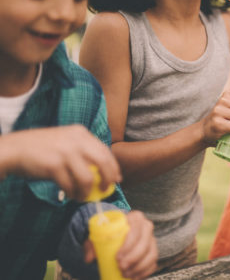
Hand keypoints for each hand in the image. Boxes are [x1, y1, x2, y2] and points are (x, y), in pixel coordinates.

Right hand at [0, 125, 120, 200]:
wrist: (14, 149)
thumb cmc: (41, 148)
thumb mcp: (65, 141)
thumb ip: (82, 151)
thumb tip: (102, 171)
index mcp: (80, 133)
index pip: (105, 150)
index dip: (113, 166)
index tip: (117, 178)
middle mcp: (76, 140)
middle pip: (103, 162)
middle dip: (108, 178)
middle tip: (105, 189)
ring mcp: (65, 152)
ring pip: (87, 177)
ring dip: (87, 191)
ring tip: (82, 196)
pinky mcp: (54, 165)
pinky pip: (70, 184)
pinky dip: (72, 192)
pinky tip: (70, 194)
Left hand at [83, 211, 156, 279]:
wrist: (115, 236)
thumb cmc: (107, 235)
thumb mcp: (97, 237)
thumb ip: (91, 246)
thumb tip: (90, 258)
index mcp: (135, 218)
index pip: (136, 229)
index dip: (128, 244)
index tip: (117, 257)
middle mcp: (146, 227)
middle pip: (145, 242)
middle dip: (134, 257)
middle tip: (121, 267)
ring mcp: (151, 240)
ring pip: (152, 254)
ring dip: (139, 267)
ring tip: (126, 274)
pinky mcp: (153, 251)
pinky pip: (153, 263)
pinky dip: (145, 272)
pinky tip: (134, 277)